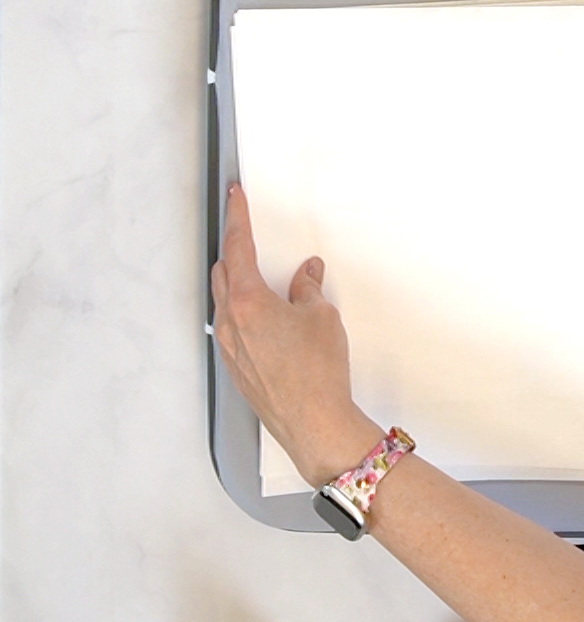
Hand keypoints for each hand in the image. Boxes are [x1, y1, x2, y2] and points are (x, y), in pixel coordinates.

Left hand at [211, 185, 380, 484]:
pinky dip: (244, 312)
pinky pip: (233, 329)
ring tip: (263, 276)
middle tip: (248, 233)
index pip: (238, 247)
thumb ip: (308, 288)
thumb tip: (306, 274)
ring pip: (225, 303)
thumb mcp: (322, 317)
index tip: (234, 196)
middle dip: (235, 250)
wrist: (315, 425)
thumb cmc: (318, 372)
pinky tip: (267, 316)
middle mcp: (232, 324)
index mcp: (248, 302)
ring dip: (238, 283)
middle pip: (224, 273)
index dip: (237, 217)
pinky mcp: (238, 370)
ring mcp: (231, 350)